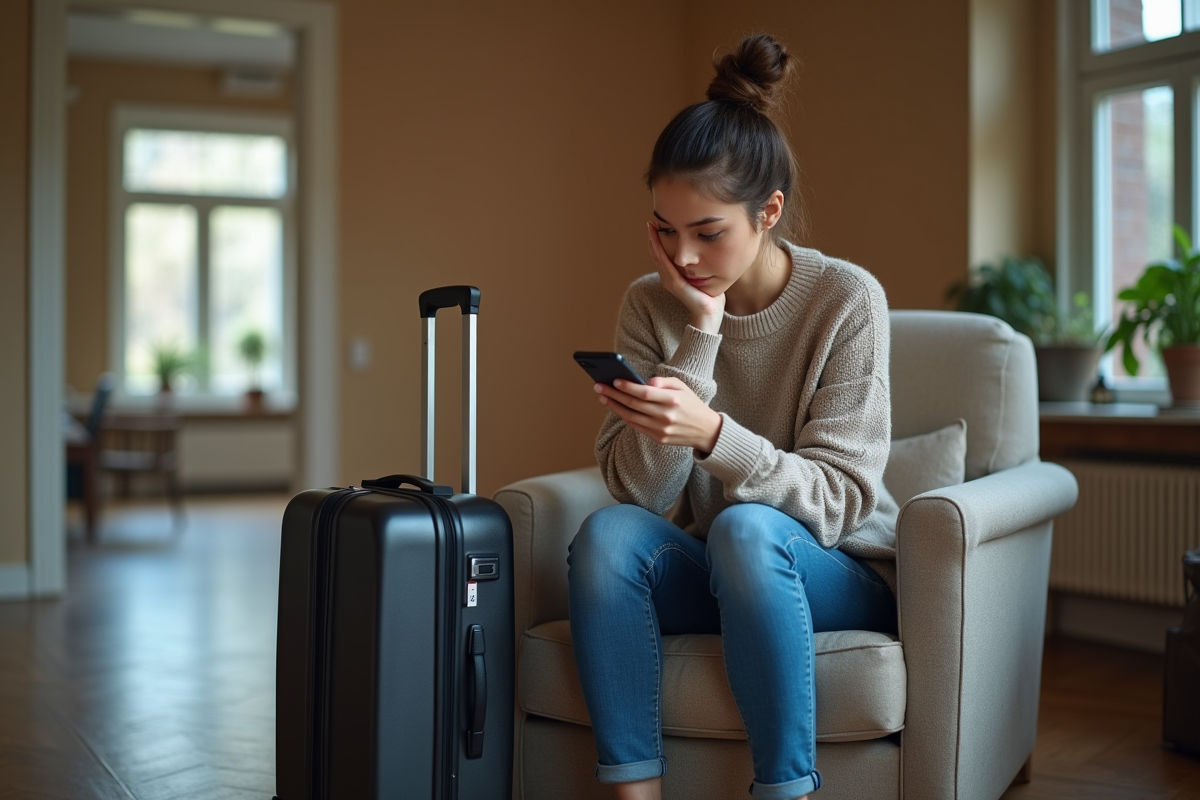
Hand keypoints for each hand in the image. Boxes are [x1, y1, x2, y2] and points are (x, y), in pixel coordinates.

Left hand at [597, 376, 722, 453]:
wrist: (706, 430)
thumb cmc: (691, 404)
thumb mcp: (682, 387)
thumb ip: (663, 381)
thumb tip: (643, 382)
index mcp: (673, 400)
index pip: (644, 393)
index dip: (627, 387)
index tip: (614, 380)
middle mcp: (666, 416)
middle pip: (634, 404)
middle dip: (614, 395)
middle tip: (600, 386)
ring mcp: (661, 430)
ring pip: (631, 417)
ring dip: (614, 406)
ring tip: (603, 397)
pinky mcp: (659, 439)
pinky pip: (637, 427)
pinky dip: (625, 417)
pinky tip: (616, 408)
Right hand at [647, 222, 724, 333]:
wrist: (710, 315)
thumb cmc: (709, 297)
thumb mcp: (703, 277)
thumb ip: (700, 267)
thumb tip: (707, 254)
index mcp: (673, 276)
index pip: (662, 255)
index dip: (658, 241)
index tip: (657, 225)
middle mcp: (668, 278)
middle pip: (656, 254)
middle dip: (653, 238)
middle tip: (650, 222)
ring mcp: (669, 281)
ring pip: (658, 256)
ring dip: (653, 241)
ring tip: (651, 227)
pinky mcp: (675, 283)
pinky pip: (664, 263)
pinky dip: (659, 250)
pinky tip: (657, 239)